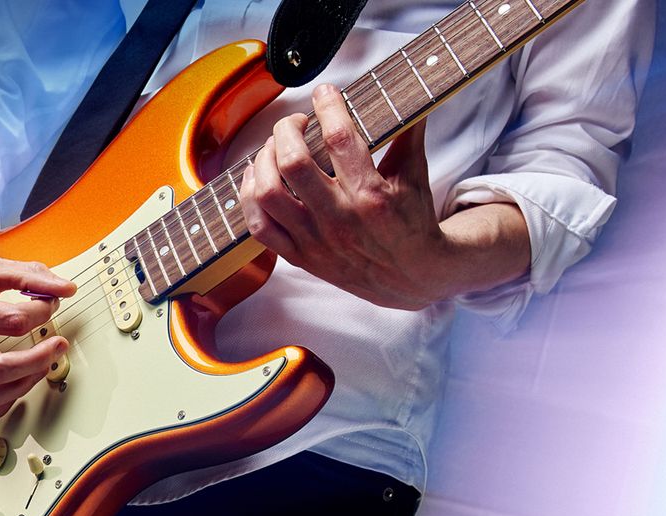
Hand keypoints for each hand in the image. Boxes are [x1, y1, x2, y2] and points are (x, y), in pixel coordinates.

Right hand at [0, 180, 76, 422]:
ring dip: (22, 384)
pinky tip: (14, 382)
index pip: (10, 321)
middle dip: (36, 360)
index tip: (48, 306)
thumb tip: (64, 289)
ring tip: (40, 364)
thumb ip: (29, 276)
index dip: (41, 312)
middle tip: (57, 346)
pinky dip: (1, 402)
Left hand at [239, 84, 451, 309]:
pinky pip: (259, 227)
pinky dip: (249, 197)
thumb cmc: (412, 220)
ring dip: (263, 160)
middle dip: (287, 129)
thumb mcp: (415, 175)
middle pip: (293, 162)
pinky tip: (257, 176)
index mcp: (372, 194)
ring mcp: (315, 240)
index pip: (340, 138)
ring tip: (274, 146)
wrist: (410, 278)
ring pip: (268, 193)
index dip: (327, 107)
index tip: (324, 93)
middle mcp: (339, 218)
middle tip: (296, 122)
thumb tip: (409, 87)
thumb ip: (409, 130)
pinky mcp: (300, 257)